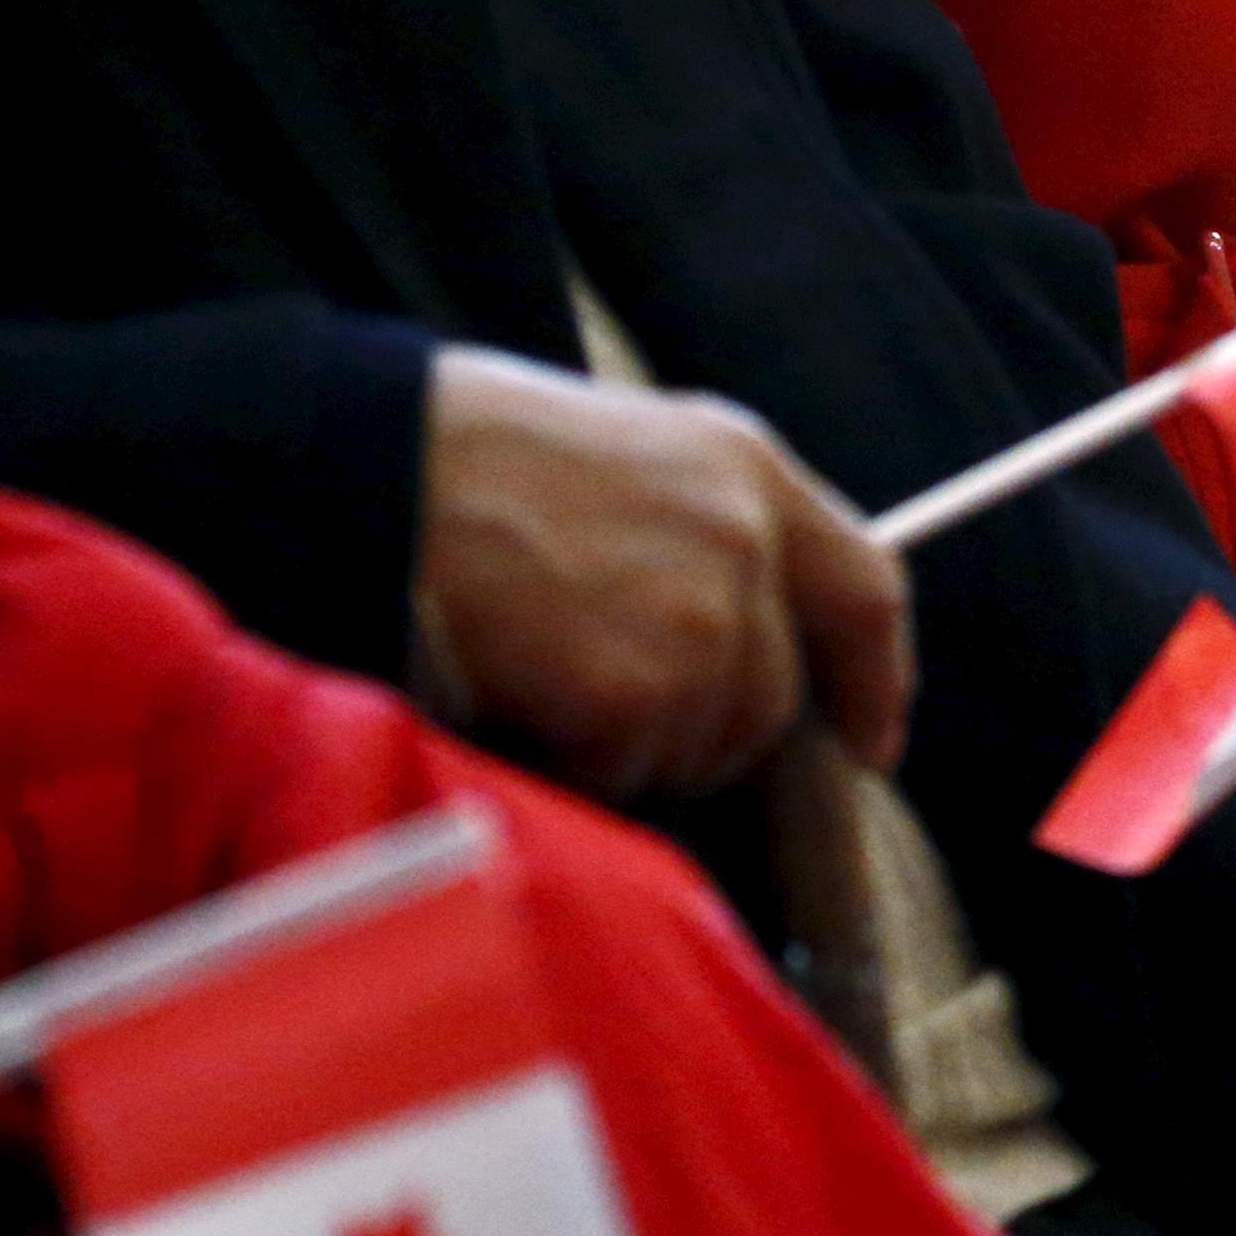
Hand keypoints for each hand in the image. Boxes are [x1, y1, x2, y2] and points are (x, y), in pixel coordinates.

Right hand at [414, 346, 914, 801]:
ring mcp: (700, 618)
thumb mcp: (624, 461)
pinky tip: (512, 695)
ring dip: (626, 746)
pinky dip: (568, 763)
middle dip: (700, 728)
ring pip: (698, 747)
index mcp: (749, 469)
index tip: (870, 746)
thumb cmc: (463, 462)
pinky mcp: (635, 690)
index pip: (866, 590)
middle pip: (771, 700)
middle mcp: (745, 541)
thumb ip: (704, 537)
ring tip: (538, 671)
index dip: (876, 681)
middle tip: (597, 696)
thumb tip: (745, 647)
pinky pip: (622, 774)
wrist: (359, 468)